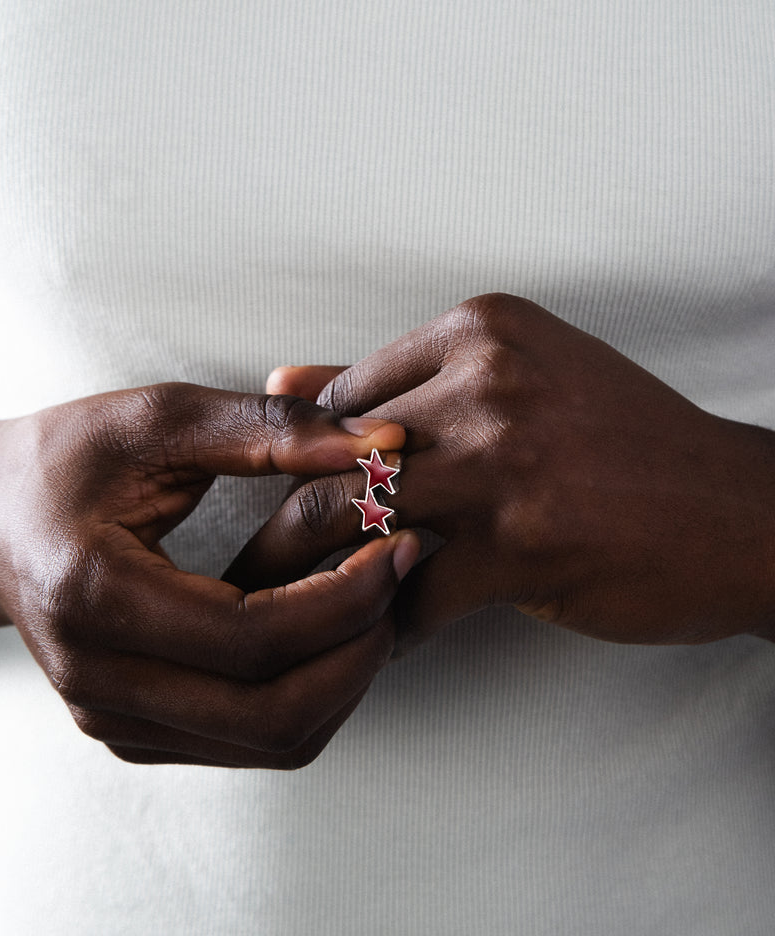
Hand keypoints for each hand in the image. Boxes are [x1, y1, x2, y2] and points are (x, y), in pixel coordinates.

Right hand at [0, 382, 418, 765]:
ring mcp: (114, 717)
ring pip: (272, 742)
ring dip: (346, 680)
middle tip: (399, 577)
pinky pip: (250, 741)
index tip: (396, 543)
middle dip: (361, 651)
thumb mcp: (160, 420)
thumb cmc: (60, 461)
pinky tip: (330, 633)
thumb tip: (380, 445)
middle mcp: (101, 679)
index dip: (345, 598)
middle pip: (272, 715)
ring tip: (375, 601)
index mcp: (97, 597)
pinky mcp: (133, 728)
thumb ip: (271, 430)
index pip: (253, 638)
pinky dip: (310, 695)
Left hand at [231, 294, 774, 651]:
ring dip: (316, 579)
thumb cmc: (625, 445)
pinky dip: (387, 627)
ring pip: (360, 521)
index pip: (344, 399)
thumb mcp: (519, 379)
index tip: (284, 506)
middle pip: (338, 460)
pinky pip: (415, 593)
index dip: (308, 465)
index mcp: (479, 332)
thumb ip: (399, 381)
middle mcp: (485, 382)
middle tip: (250, 574)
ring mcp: (503, 460)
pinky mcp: (523, 542)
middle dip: (288, 527)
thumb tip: (283, 383)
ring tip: (287, 614)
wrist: (738, 510)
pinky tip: (376, 643)